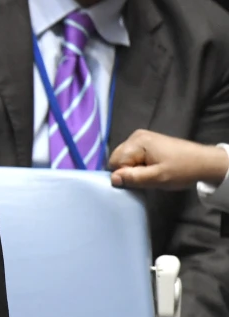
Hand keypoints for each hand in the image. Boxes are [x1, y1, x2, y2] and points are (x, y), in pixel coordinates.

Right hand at [108, 129, 228, 189]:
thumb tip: (112, 179)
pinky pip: (133, 155)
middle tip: (148, 177)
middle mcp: (135, 136)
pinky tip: (153, 167)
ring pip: (125, 157)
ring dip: (135, 168)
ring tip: (152, 172)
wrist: (205, 162)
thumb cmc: (182, 170)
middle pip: (118, 158)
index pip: (115, 162)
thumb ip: (133, 178)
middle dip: (129, 170)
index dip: (126, 175)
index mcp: (137, 142)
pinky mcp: (147, 141)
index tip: (143, 180)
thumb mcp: (157, 178)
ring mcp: (141, 137)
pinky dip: (140, 164)